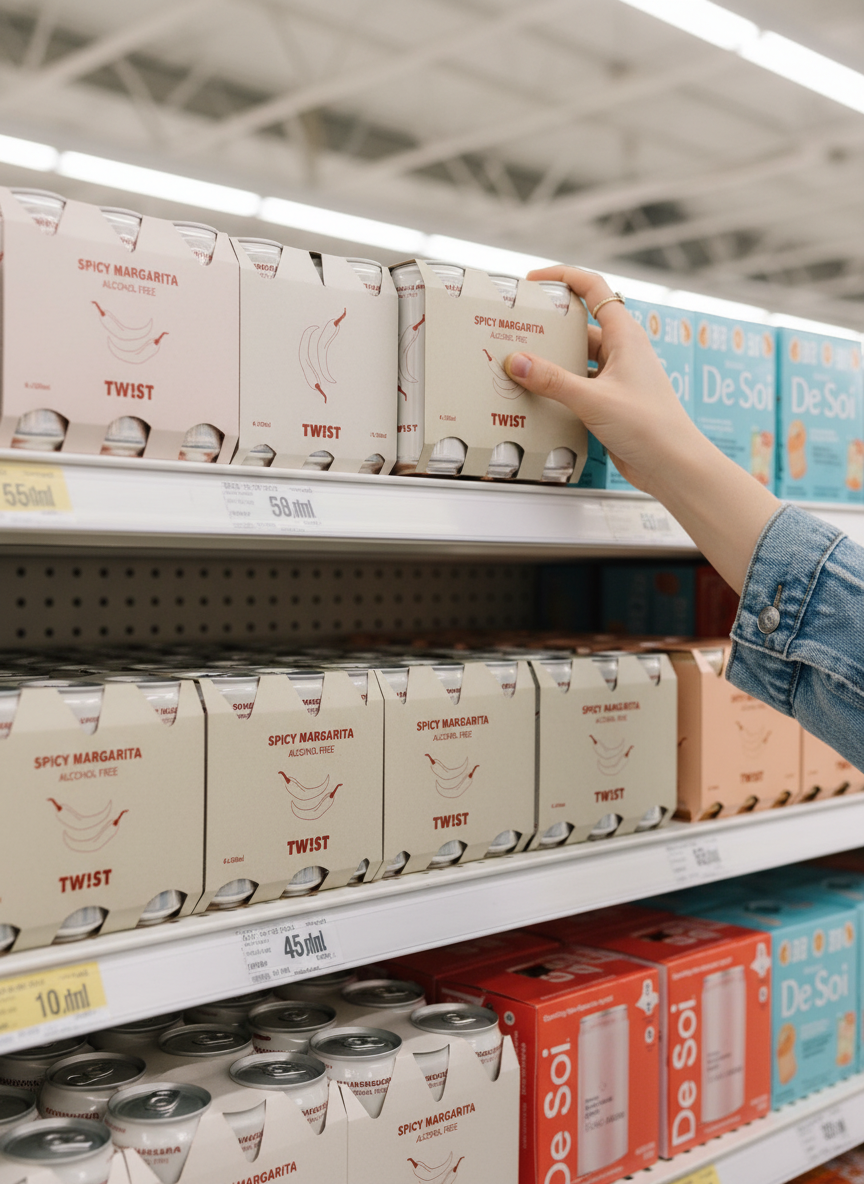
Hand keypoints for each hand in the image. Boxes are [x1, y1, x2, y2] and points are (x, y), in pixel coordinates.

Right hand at [504, 265, 698, 495]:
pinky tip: (536, 399)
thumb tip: (517, 361)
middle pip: (579, 326)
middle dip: (549, 327)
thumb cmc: (651, 427)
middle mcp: (621, 352)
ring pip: (576, 360)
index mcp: (625, 336)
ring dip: (550, 363)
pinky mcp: (610, 403)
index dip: (564, 277)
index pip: (593, 290)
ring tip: (519, 366)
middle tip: (518, 329)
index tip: (534, 282)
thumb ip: (552, 381)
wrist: (673, 466)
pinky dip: (557, 390)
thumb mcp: (593, 399)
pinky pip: (577, 388)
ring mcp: (616, 378)